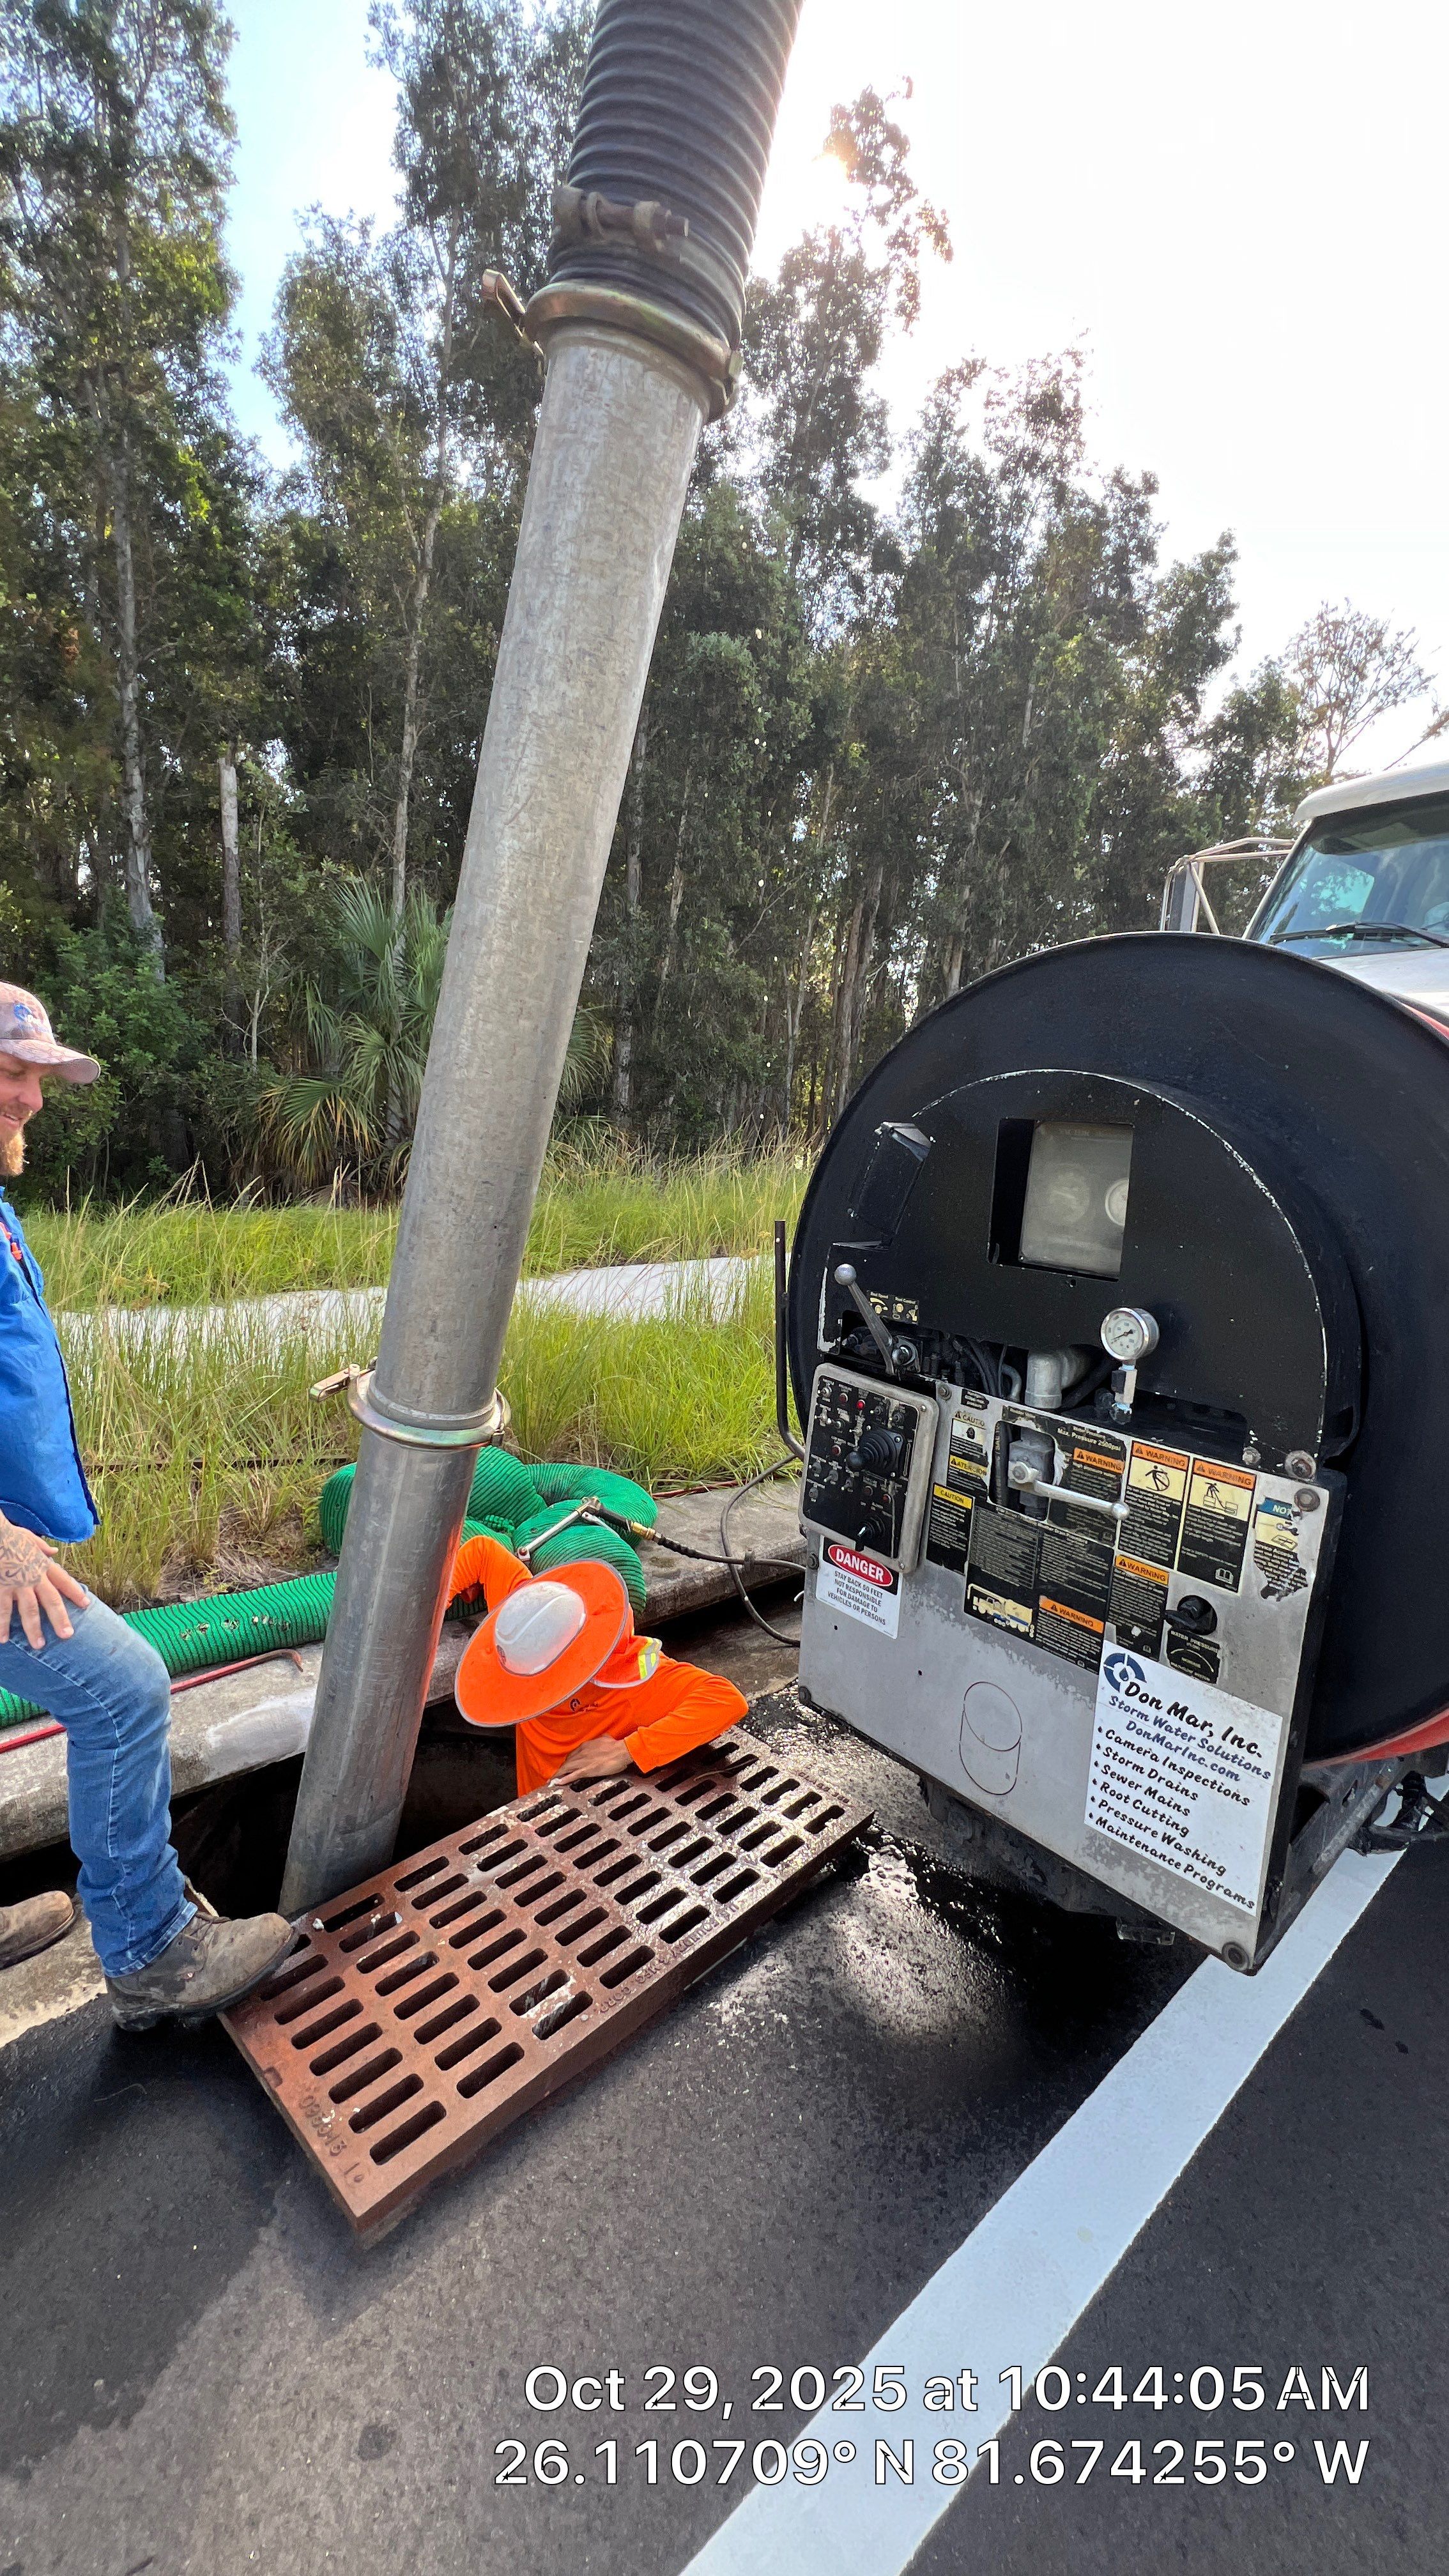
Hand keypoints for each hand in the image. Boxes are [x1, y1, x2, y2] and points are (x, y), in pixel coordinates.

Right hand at [0, 1515, 88, 1648]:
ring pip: (28, 1611)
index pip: (63, 1580)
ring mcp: (16, 1585)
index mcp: (42, 1565)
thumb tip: (53, 1552)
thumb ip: (41, 1547)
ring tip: (38, 1645)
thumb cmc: (8, 1535)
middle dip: (60, 1619)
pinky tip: (2, 1639)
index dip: (75, 1592)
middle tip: (67, 1635)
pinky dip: (1, 1625)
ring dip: (33, 1629)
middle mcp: (33, 1577)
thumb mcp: (28, 1537)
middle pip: (50, 1601)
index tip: (86, 1604)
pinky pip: (2, 1610)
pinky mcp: (0, 1589)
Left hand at [555, 1735, 633, 1783]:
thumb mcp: (607, 1738)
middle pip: (567, 1761)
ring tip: (553, 1780)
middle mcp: (582, 1752)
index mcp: (586, 1745)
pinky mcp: (587, 1770)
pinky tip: (558, 1782)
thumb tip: (604, 1738)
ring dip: (558, 1774)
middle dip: (562, 1768)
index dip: (569, 1760)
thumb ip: (602, 1739)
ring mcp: (583, 1761)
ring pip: (566, 1768)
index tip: (567, 1764)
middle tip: (558, 1774)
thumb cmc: (616, 1746)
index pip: (573, 1754)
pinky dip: (564, 1779)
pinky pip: (572, 1775)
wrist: (622, 1751)